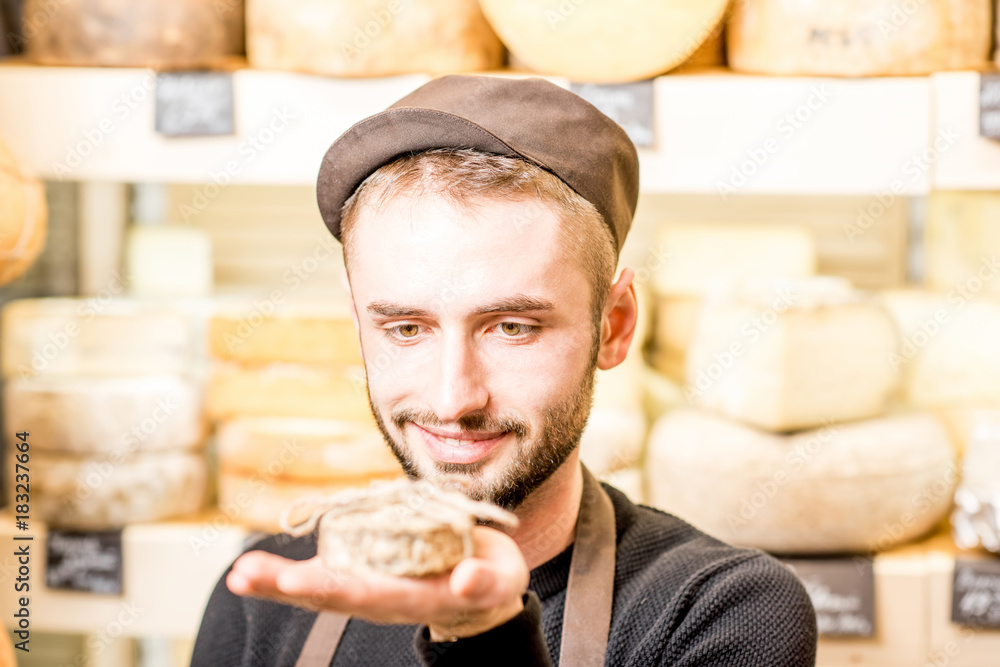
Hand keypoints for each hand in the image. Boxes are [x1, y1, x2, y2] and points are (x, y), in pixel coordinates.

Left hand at [226, 525, 529, 639]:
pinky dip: (287, 574)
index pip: (376, 592)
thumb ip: (485, 581)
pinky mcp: (364, 573)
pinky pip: (321, 574)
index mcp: (418, 597)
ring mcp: (370, 588)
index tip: (310, 581)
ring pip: (319, 588)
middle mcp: (385, 597)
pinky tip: (254, 569)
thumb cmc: (491, 582)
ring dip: (278, 583)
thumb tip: (467, 578)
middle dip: (291, 586)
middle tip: (247, 577)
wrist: (479, 591)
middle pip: (333, 594)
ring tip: (240, 576)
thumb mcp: (500, 581)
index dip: (343, 586)